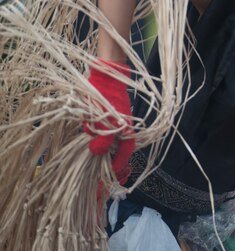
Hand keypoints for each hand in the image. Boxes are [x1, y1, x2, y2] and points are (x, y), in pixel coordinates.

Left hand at [83, 59, 134, 183]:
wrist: (107, 75)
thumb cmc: (104, 96)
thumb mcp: (100, 119)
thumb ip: (101, 138)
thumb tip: (96, 153)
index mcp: (127, 131)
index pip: (125, 155)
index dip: (116, 166)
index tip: (106, 175)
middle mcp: (126, 128)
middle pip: (119, 150)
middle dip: (108, 159)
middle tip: (96, 168)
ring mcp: (119, 122)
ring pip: (112, 141)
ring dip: (103, 148)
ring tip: (91, 153)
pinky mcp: (112, 116)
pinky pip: (108, 132)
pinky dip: (101, 137)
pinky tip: (91, 135)